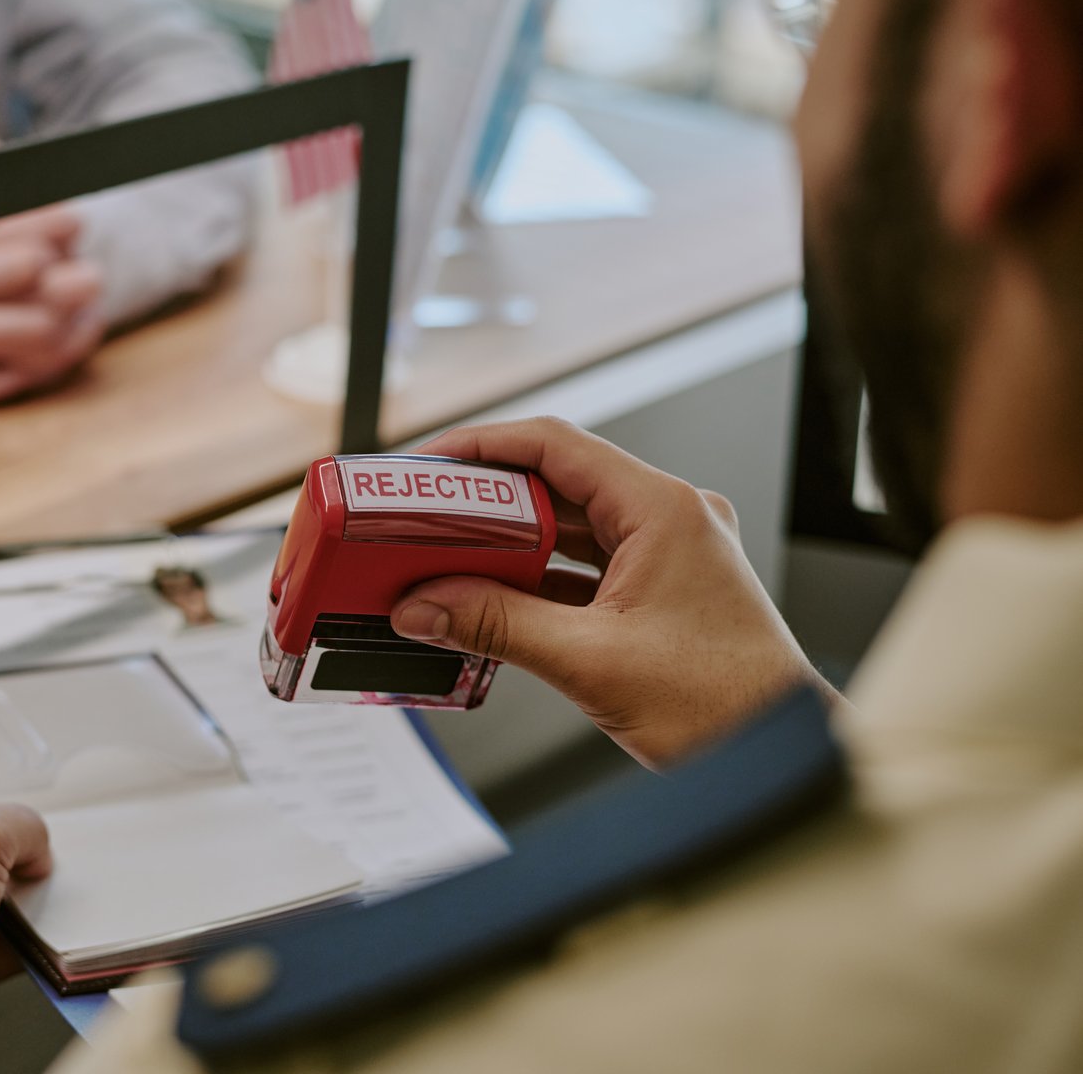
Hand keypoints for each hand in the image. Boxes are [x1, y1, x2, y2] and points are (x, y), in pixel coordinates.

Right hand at [389, 418, 838, 768]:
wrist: (778, 757)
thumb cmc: (724, 706)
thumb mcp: (589, 661)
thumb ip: (496, 625)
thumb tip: (425, 606)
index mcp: (663, 511)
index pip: (555, 446)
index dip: (482, 447)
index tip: (429, 464)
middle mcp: (671, 519)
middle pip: (559, 482)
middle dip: (486, 499)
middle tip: (425, 514)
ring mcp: (670, 554)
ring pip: (571, 526)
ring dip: (509, 542)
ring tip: (446, 556)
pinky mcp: (663, 591)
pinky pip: (586, 565)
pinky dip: (537, 577)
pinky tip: (492, 599)